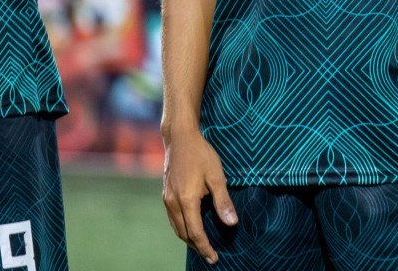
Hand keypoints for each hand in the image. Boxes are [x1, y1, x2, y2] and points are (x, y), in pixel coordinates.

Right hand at [162, 128, 235, 262]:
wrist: (180, 139)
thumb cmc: (201, 155)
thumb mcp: (217, 176)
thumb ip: (223, 201)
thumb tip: (232, 223)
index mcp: (186, 200)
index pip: (195, 232)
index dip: (205, 247)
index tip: (214, 258)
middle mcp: (173, 203)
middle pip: (184, 233)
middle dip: (197, 246)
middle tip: (210, 254)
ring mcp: (167, 199)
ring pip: (176, 227)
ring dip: (189, 238)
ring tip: (202, 244)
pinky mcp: (166, 194)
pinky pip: (173, 218)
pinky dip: (182, 227)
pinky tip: (191, 227)